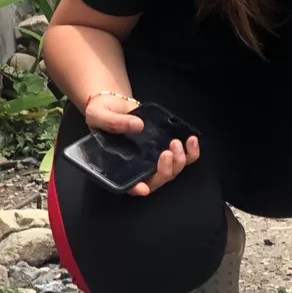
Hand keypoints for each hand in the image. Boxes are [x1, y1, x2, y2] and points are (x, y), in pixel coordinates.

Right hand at [83, 93, 199, 196]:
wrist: (114, 104)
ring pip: (171, 171)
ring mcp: (153, 159)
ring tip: (177, 143)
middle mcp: (137, 167)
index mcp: (117, 166)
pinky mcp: (166, 148)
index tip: (142, 188)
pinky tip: (191, 140)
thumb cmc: (101, 114)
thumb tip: (137, 125)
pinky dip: (191, 152)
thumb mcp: (99, 115)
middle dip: (165, 170)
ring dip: (179, 161)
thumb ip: (114, 122)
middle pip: (155, 180)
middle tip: (167, 152)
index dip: (136, 188)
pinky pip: (183, 157)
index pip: (126, 184)